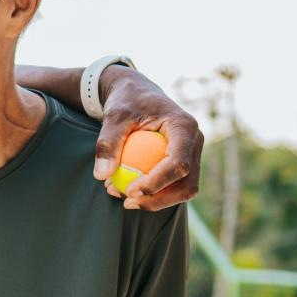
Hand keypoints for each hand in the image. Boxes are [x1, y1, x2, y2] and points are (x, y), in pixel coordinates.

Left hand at [93, 67, 204, 211]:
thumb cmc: (126, 101)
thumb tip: (102, 175)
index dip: (157, 182)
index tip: (130, 191)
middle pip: (187, 183)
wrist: (136, 93)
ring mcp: (192, 153)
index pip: (179, 162)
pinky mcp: (183, 162)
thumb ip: (108, 142)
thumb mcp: (113, 116)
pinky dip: (153, 194)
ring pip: (184, 189)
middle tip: (127, 202)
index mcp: (184, 126)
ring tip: (123, 198)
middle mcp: (195, 141)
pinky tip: (126, 192)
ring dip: (156, 201)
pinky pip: (174, 186)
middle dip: (159, 199)